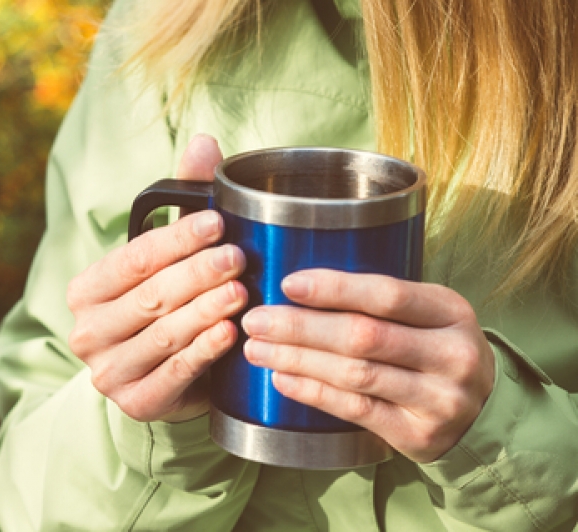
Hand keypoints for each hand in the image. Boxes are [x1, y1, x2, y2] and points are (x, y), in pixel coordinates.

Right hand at [67, 135, 247, 422]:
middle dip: (197, 274)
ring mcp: (108, 371)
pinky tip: (229, 333)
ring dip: (205, 310)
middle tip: (237, 258)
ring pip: (163, 333)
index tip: (218, 223)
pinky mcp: (135, 403)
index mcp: (87, 288)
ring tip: (241, 292)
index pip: (134, 257)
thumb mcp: (168, 256)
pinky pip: (173, 374)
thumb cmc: (163, 306)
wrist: (159, 378)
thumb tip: (204, 141)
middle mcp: (88, 330)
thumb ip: (183, 201)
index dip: (177, 239)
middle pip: (150, 295)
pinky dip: (203, 352)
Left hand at [241, 269, 494, 462]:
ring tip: (258, 349)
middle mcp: (452, 354)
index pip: (387, 294)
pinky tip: (282, 379)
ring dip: (298, 359)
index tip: (288, 284)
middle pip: (364, 336)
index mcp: (451, 310)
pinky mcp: (418, 435)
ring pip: (355, 375)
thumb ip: (380, 300)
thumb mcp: (428, 315)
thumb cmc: (435, 350)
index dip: (334, 288)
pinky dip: (313, 392)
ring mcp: (439, 399)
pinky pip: (355, 409)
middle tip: (256, 320)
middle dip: (301, 327)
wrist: (482, 412)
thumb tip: (299, 286)